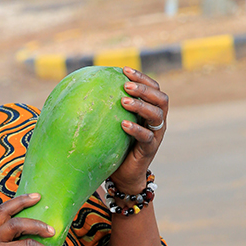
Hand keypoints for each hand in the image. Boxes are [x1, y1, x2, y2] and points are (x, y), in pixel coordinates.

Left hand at [109, 66, 168, 193]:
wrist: (123, 176)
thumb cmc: (116, 146)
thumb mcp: (112, 124)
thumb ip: (108, 109)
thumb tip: (84, 88)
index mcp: (151, 111)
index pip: (154, 88)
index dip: (142, 77)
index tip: (124, 69)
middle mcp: (157, 121)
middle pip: (160, 98)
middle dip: (144, 89)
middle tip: (125, 85)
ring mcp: (156, 135)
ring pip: (156, 115)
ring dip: (141, 105)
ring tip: (123, 100)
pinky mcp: (150, 149)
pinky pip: (146, 137)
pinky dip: (136, 129)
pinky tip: (123, 124)